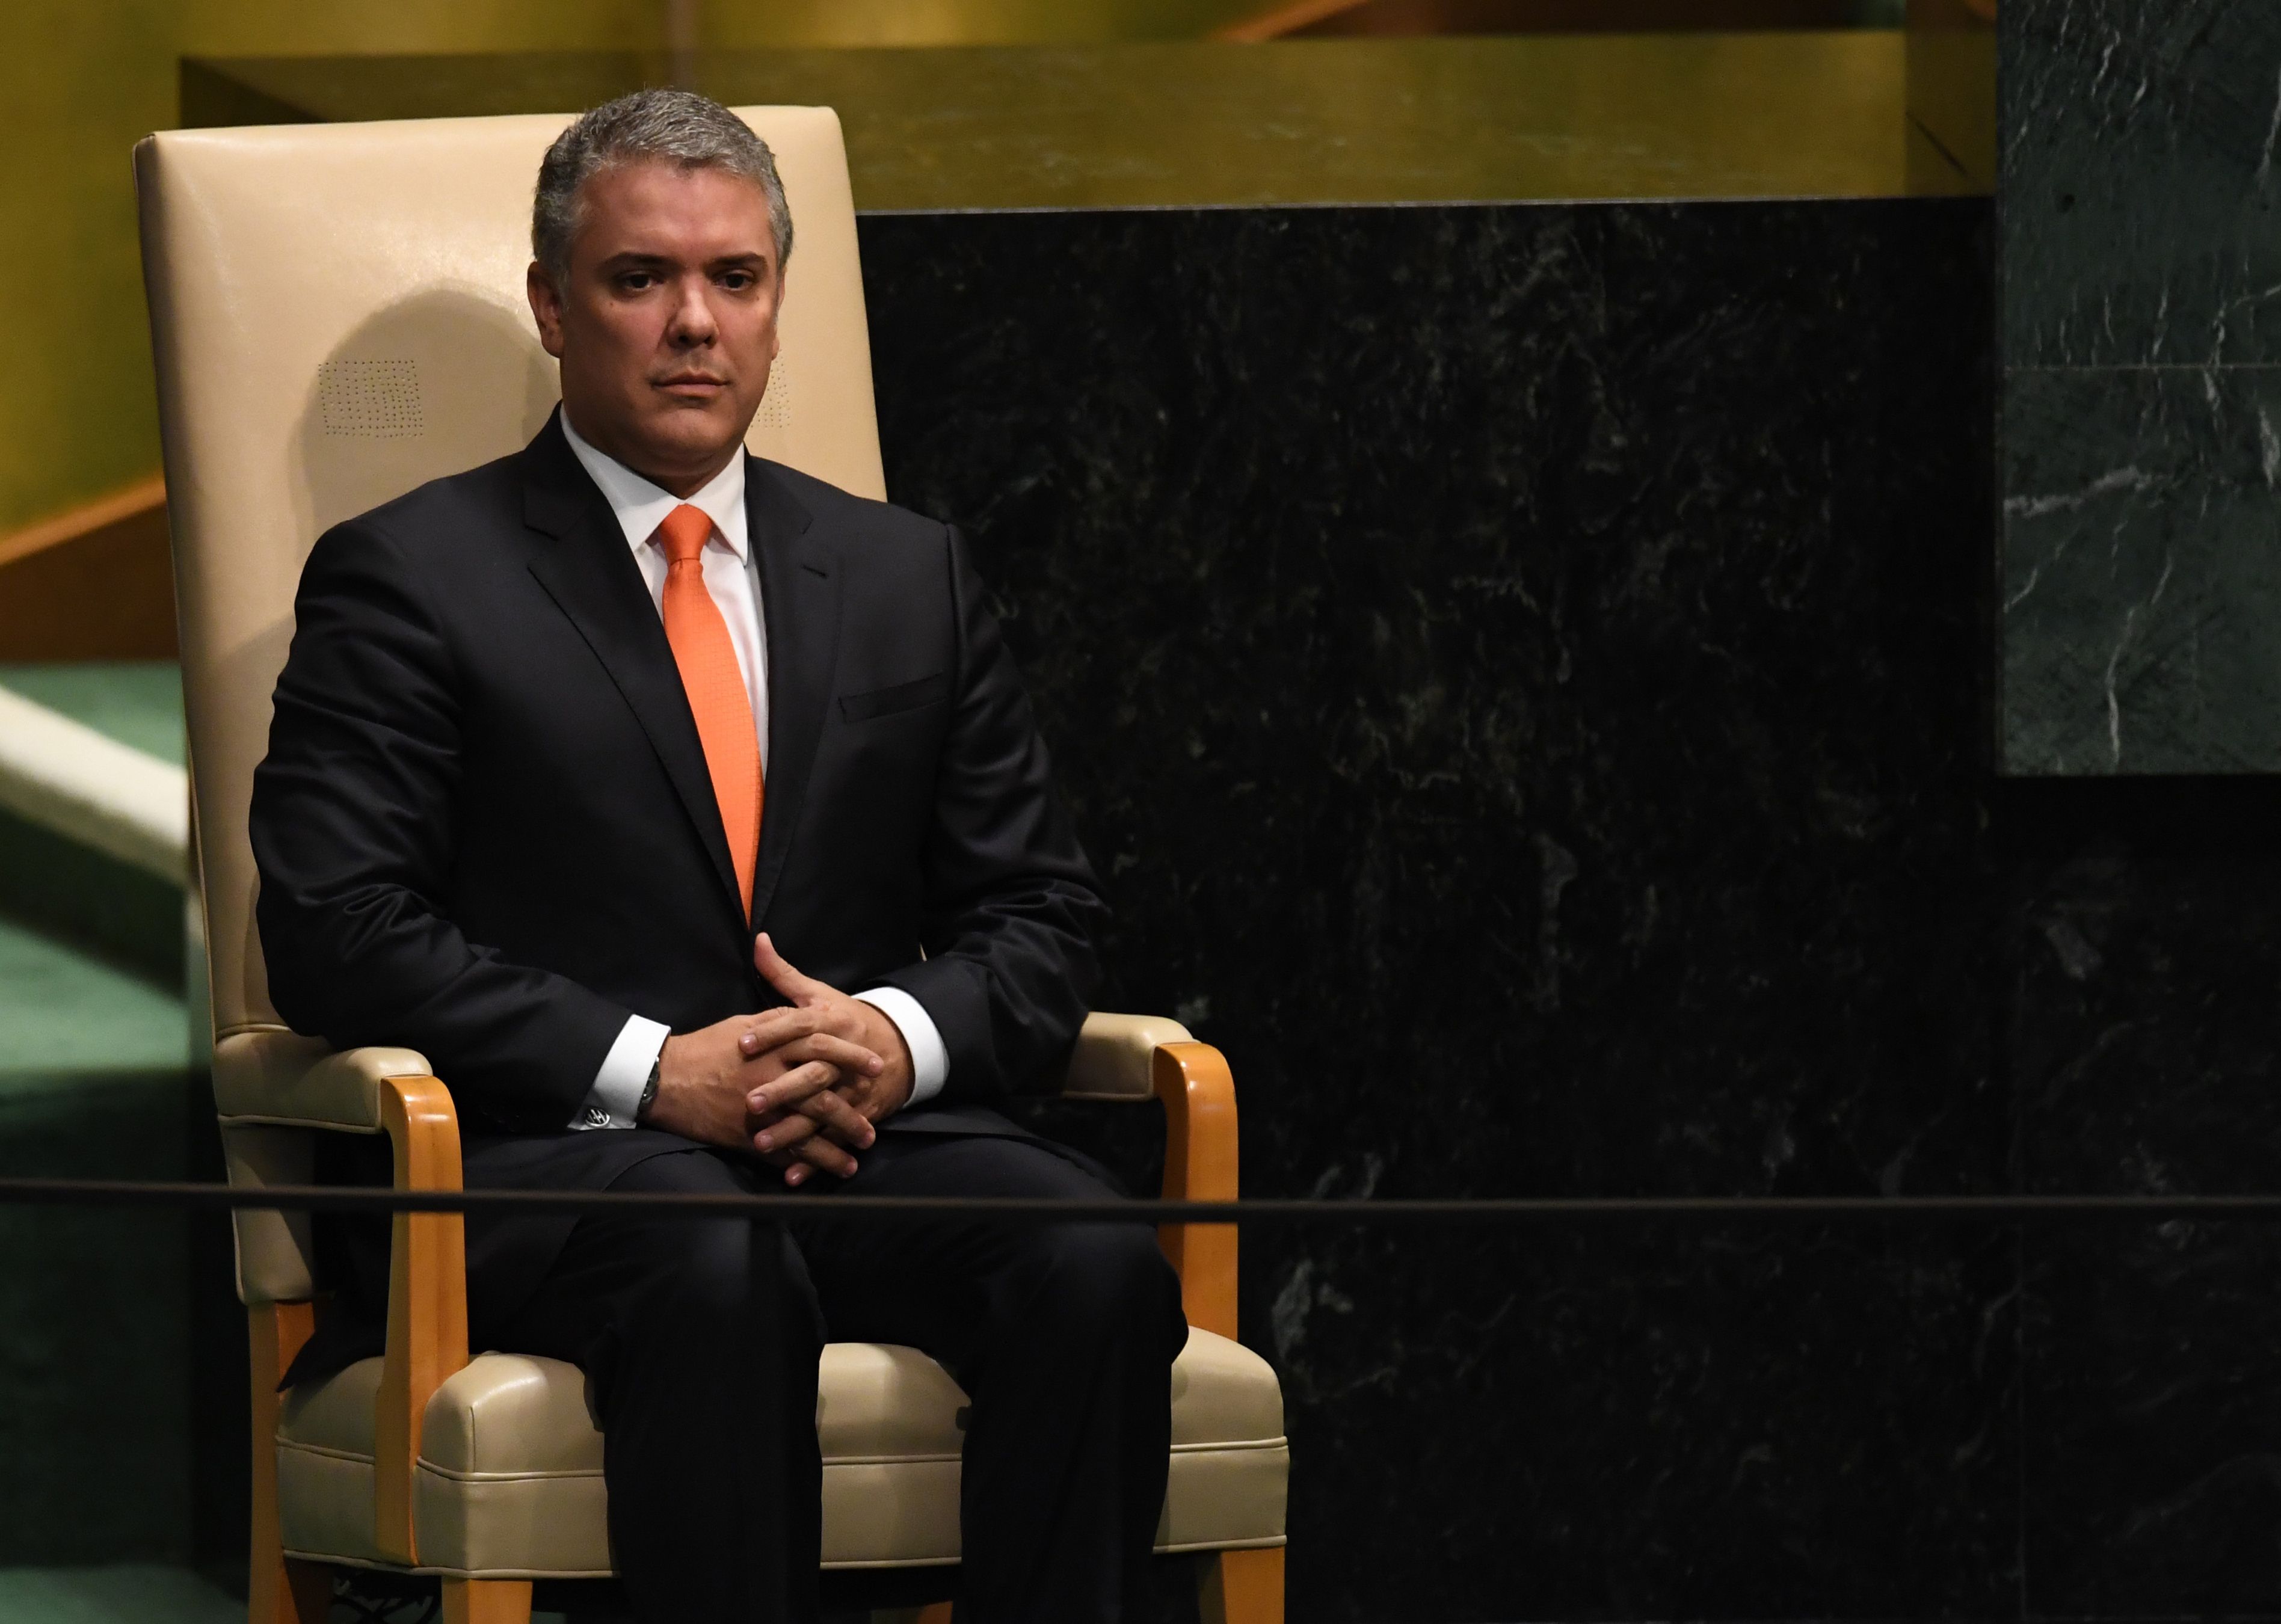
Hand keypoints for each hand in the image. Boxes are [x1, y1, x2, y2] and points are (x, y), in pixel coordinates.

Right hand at [643, 1005, 880, 1161]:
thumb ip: (778, 1022)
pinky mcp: (747, 1135)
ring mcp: (762, 1111)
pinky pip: (782, 1152)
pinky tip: (823, 1172)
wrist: (666, 1078)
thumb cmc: (705, 1047)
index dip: (851, 1057)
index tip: (877, 1065)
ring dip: (834, 1146)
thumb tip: (804, 1015)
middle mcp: (773, 1078)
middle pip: (822, 1094)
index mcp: (775, 1047)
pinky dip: (803, 1164)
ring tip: (856, 1159)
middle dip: (851, 1111)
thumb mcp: (743, 1024)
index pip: (823, 1048)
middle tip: (873, 1126)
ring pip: (807, 1130)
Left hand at [740, 934, 915, 1184]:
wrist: (900, 1047)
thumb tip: (759, 940)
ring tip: (762, 1144)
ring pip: (822, 1113)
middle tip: (752, 1102)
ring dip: (794, 1132)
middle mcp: (843, 1056)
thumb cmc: (849, 1018)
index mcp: (831, 1022)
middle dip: (784, 1090)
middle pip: (813, 1073)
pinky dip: (815, 1161)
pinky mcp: (860, 1114)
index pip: (800, 1026)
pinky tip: (791, 1176)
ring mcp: (853, 1089)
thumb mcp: (819, 993)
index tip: (743, 1043)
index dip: (772, 1033)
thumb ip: (783, 973)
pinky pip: (835, 1139)